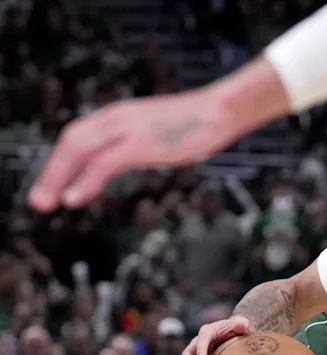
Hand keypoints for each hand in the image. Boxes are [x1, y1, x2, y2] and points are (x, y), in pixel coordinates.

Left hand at [27, 90, 227, 211]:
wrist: (219, 110)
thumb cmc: (198, 122)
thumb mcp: (161, 129)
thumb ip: (142, 139)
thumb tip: (137, 153)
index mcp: (120, 115)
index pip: (79, 135)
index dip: (62, 160)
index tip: (54, 181)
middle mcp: (116, 118)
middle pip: (70, 141)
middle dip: (50, 171)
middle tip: (38, 199)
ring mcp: (126, 130)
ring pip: (77, 151)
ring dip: (55, 178)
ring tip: (45, 202)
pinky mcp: (139, 144)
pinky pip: (102, 164)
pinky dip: (84, 182)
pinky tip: (73, 198)